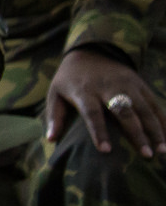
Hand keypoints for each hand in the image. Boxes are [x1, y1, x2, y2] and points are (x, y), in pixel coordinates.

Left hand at [46, 48, 165, 157]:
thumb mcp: (55, 92)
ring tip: (163, 151)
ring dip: (155, 130)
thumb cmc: (70, 79)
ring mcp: (126, 84)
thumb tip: (50, 139)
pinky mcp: (140, 84)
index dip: (99, 132)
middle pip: (123, 111)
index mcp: (84, 91)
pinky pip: (154, 103)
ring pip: (144, 108)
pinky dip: (163, 120)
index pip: (92, 113)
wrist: (89, 51)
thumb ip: (54, 115)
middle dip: (136, 133)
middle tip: (147, 155)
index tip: (106, 151)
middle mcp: (107, 87)